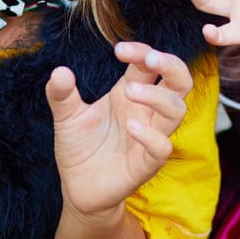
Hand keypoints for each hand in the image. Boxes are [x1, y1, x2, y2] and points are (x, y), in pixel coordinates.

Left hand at [47, 42, 190, 217]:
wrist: (77, 188)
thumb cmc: (80, 148)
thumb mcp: (67, 117)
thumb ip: (62, 95)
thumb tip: (59, 72)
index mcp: (131, 93)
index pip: (151, 64)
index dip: (142, 52)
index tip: (119, 50)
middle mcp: (147, 112)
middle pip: (180, 82)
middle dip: (171, 65)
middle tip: (149, 59)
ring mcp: (150, 137)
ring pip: (177, 111)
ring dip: (158, 96)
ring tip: (129, 91)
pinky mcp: (146, 164)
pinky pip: (162, 147)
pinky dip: (151, 135)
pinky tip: (130, 126)